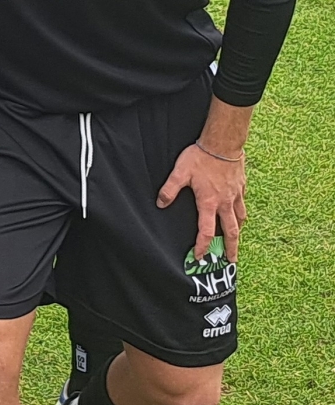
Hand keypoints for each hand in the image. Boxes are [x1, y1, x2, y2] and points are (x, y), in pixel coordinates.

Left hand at [157, 142, 246, 260]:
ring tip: (237, 241)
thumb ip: (169, 190)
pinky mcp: (241, 187)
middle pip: (231, 232)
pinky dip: (242, 215)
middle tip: (231, 261)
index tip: (201, 257)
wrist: (223, 143)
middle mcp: (225, 202)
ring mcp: (236, 195)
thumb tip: (160, 204)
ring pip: (240, 219)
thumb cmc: (201, 157)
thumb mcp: (180, 173)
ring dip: (238, 233)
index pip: (207, 231)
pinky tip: (239, 215)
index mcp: (209, 202)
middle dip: (231, 249)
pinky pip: (243, 205)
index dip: (203, 246)